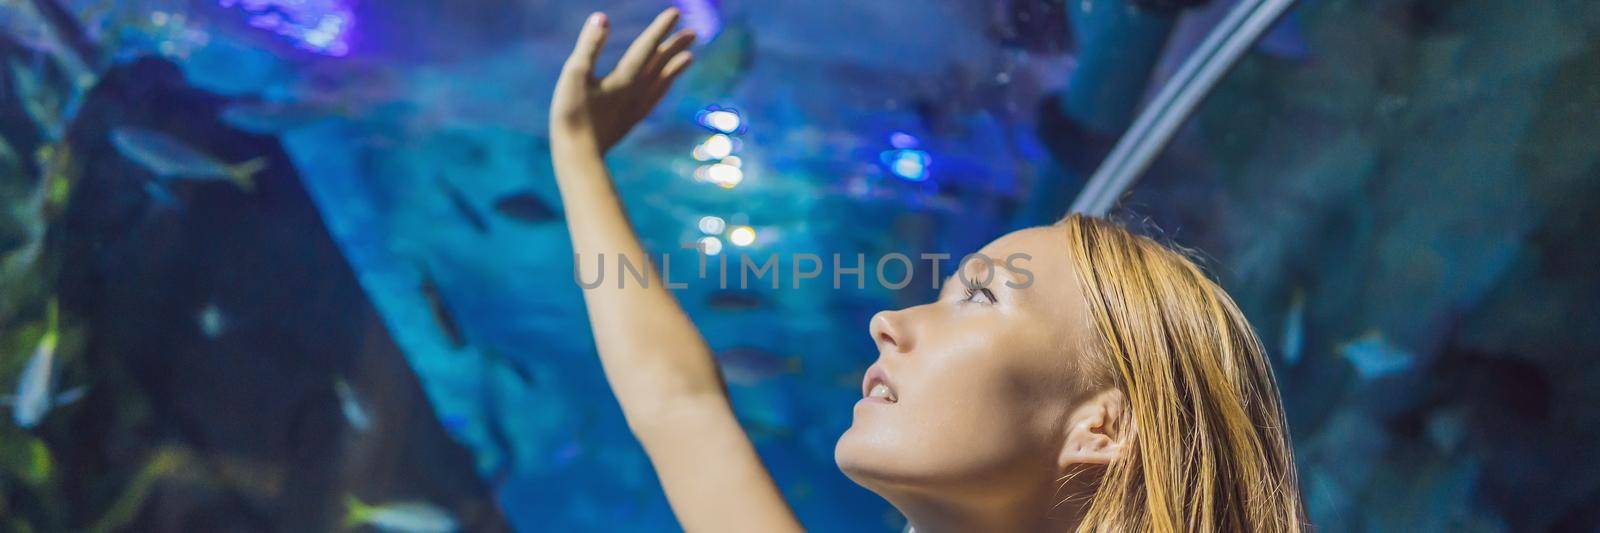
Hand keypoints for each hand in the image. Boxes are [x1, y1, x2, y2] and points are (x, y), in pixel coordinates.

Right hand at [551, 8, 695, 152]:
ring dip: (675, 66)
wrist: (578, 157)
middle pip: (659, 64)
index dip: (660, 28)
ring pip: (661, 82)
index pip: (646, 47)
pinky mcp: (631, 121)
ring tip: (690, 56)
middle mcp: (636, 92)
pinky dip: (664, 87)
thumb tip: (601, 18)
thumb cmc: (572, 115)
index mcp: (624, 78)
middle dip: (674, 45)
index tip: (676, 12)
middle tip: (693, 31)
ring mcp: (636, 108)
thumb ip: (589, 45)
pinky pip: (654, 99)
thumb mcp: (574, 75)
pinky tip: (665, 86)